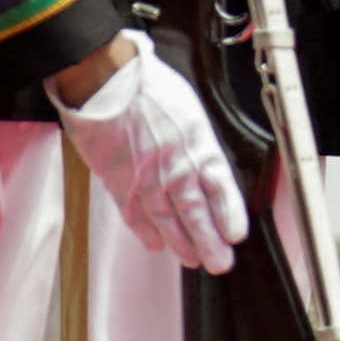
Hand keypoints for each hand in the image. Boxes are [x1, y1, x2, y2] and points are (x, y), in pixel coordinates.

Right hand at [51, 31, 251, 270]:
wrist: (103, 79)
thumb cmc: (148, 86)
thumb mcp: (190, 109)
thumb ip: (198, 140)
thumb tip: (209, 165)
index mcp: (198, 143)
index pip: (220, 186)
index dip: (228, 213)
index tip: (236, 235)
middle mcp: (174, 164)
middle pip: (195, 210)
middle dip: (209, 240)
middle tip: (219, 262)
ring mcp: (145, 175)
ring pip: (166, 218)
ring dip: (180, 242)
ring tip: (193, 260)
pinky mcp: (118, 179)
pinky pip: (134, 211)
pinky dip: (145, 230)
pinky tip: (155, 244)